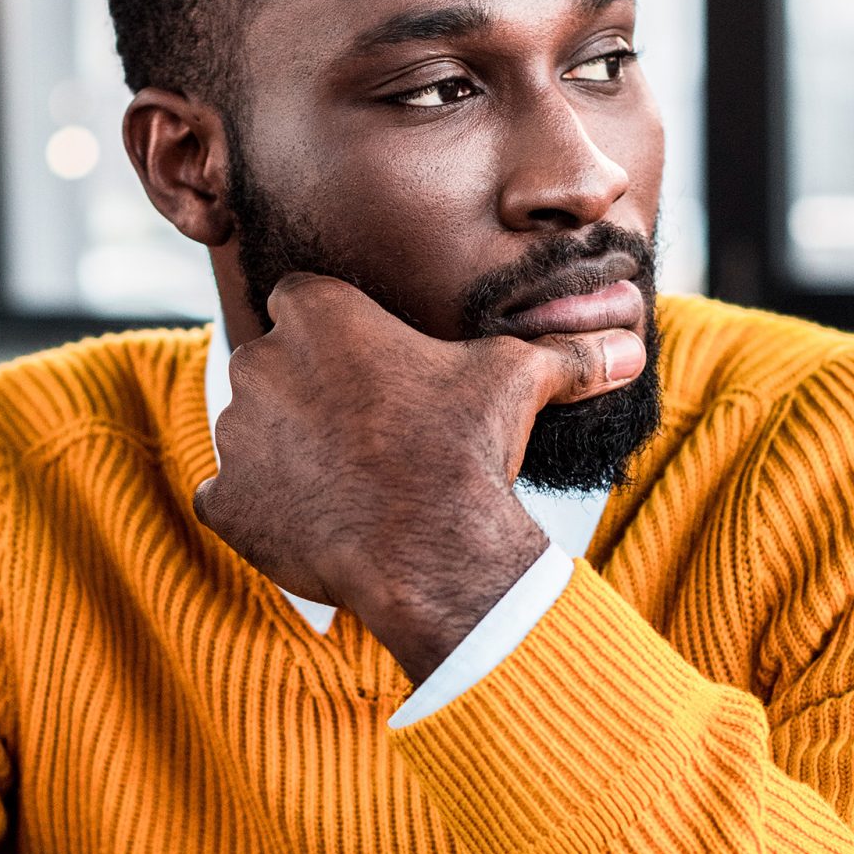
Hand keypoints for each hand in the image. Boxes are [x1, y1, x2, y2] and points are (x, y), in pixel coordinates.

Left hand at [194, 274, 644, 683]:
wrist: (434, 549)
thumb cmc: (469, 449)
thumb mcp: (520, 383)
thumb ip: (564, 356)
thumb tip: (629, 348)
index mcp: (317, 314)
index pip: (305, 304)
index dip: (336, 339)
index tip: (370, 374)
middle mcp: (259, 362)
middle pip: (272, 368)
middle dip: (306, 397)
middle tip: (363, 438)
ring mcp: (233, 435)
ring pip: (249, 434)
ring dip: (283, 455)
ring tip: (347, 485)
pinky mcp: (224, 501)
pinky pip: (230, 500)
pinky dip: (261, 514)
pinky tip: (315, 527)